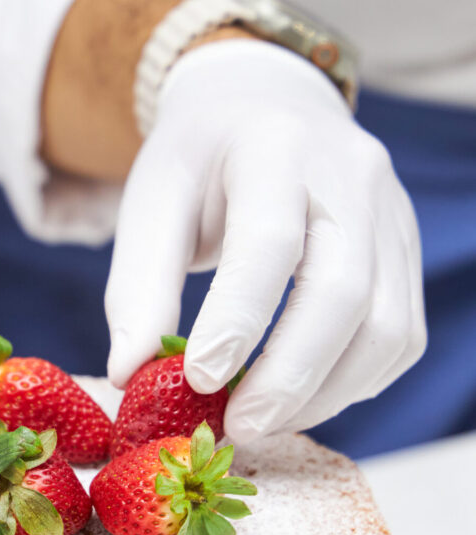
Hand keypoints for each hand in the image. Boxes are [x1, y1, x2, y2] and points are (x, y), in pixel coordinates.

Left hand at [105, 40, 425, 441]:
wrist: (266, 106)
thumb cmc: (200, 164)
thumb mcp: (152, 204)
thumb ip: (138, 287)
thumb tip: (129, 375)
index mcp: (274, 147)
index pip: (269, 242)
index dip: (238, 320)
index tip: (200, 381)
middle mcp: (351, 175)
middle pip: (343, 292)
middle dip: (289, 377)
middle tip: (238, 427)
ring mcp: (392, 215)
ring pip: (386, 327)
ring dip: (325, 394)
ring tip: (262, 420)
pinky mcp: (406, 253)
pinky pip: (401, 336)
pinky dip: (354, 383)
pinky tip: (302, 396)